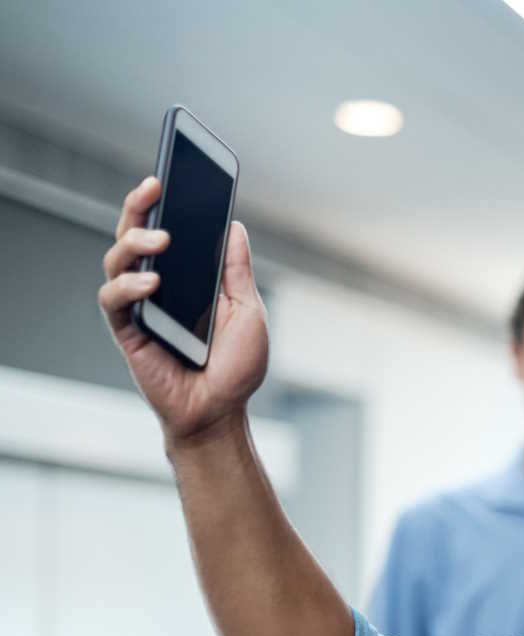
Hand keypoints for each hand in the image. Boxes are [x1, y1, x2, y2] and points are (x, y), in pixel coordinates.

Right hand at [97, 176, 269, 445]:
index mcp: (187, 276)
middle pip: (135, 233)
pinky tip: (152, 282)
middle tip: (154, 186)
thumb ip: (236, 271)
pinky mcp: (127, 331)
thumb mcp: (248, 311)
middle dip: (140, 205)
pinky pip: (113, 300)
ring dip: (135, 241)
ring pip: (117, 258)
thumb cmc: (237, 367)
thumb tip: (233, 225)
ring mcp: (139, 306)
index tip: (172, 173)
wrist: (221, 412)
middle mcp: (158, 284)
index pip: (169, 228)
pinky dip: (128, 285)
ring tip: (161, 238)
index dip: (165, 201)